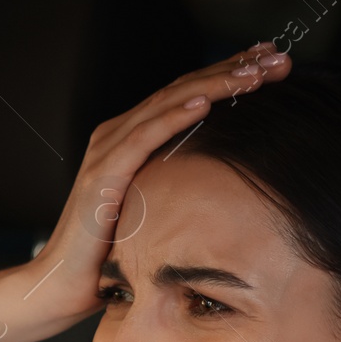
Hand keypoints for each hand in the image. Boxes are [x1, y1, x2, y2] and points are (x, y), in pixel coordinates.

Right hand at [20, 42, 291, 320]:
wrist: (62, 284)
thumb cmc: (110, 253)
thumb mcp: (154, 207)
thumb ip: (178, 183)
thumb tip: (229, 180)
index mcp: (131, 138)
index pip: (188, 93)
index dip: (229, 73)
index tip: (271, 59)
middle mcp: (117, 135)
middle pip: (183, 89)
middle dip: (233, 70)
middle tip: (277, 57)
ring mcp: (106, 152)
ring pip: (167, 104)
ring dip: (214, 85)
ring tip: (253, 73)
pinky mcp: (101, 177)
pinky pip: (142, 139)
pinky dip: (173, 117)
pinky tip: (204, 102)